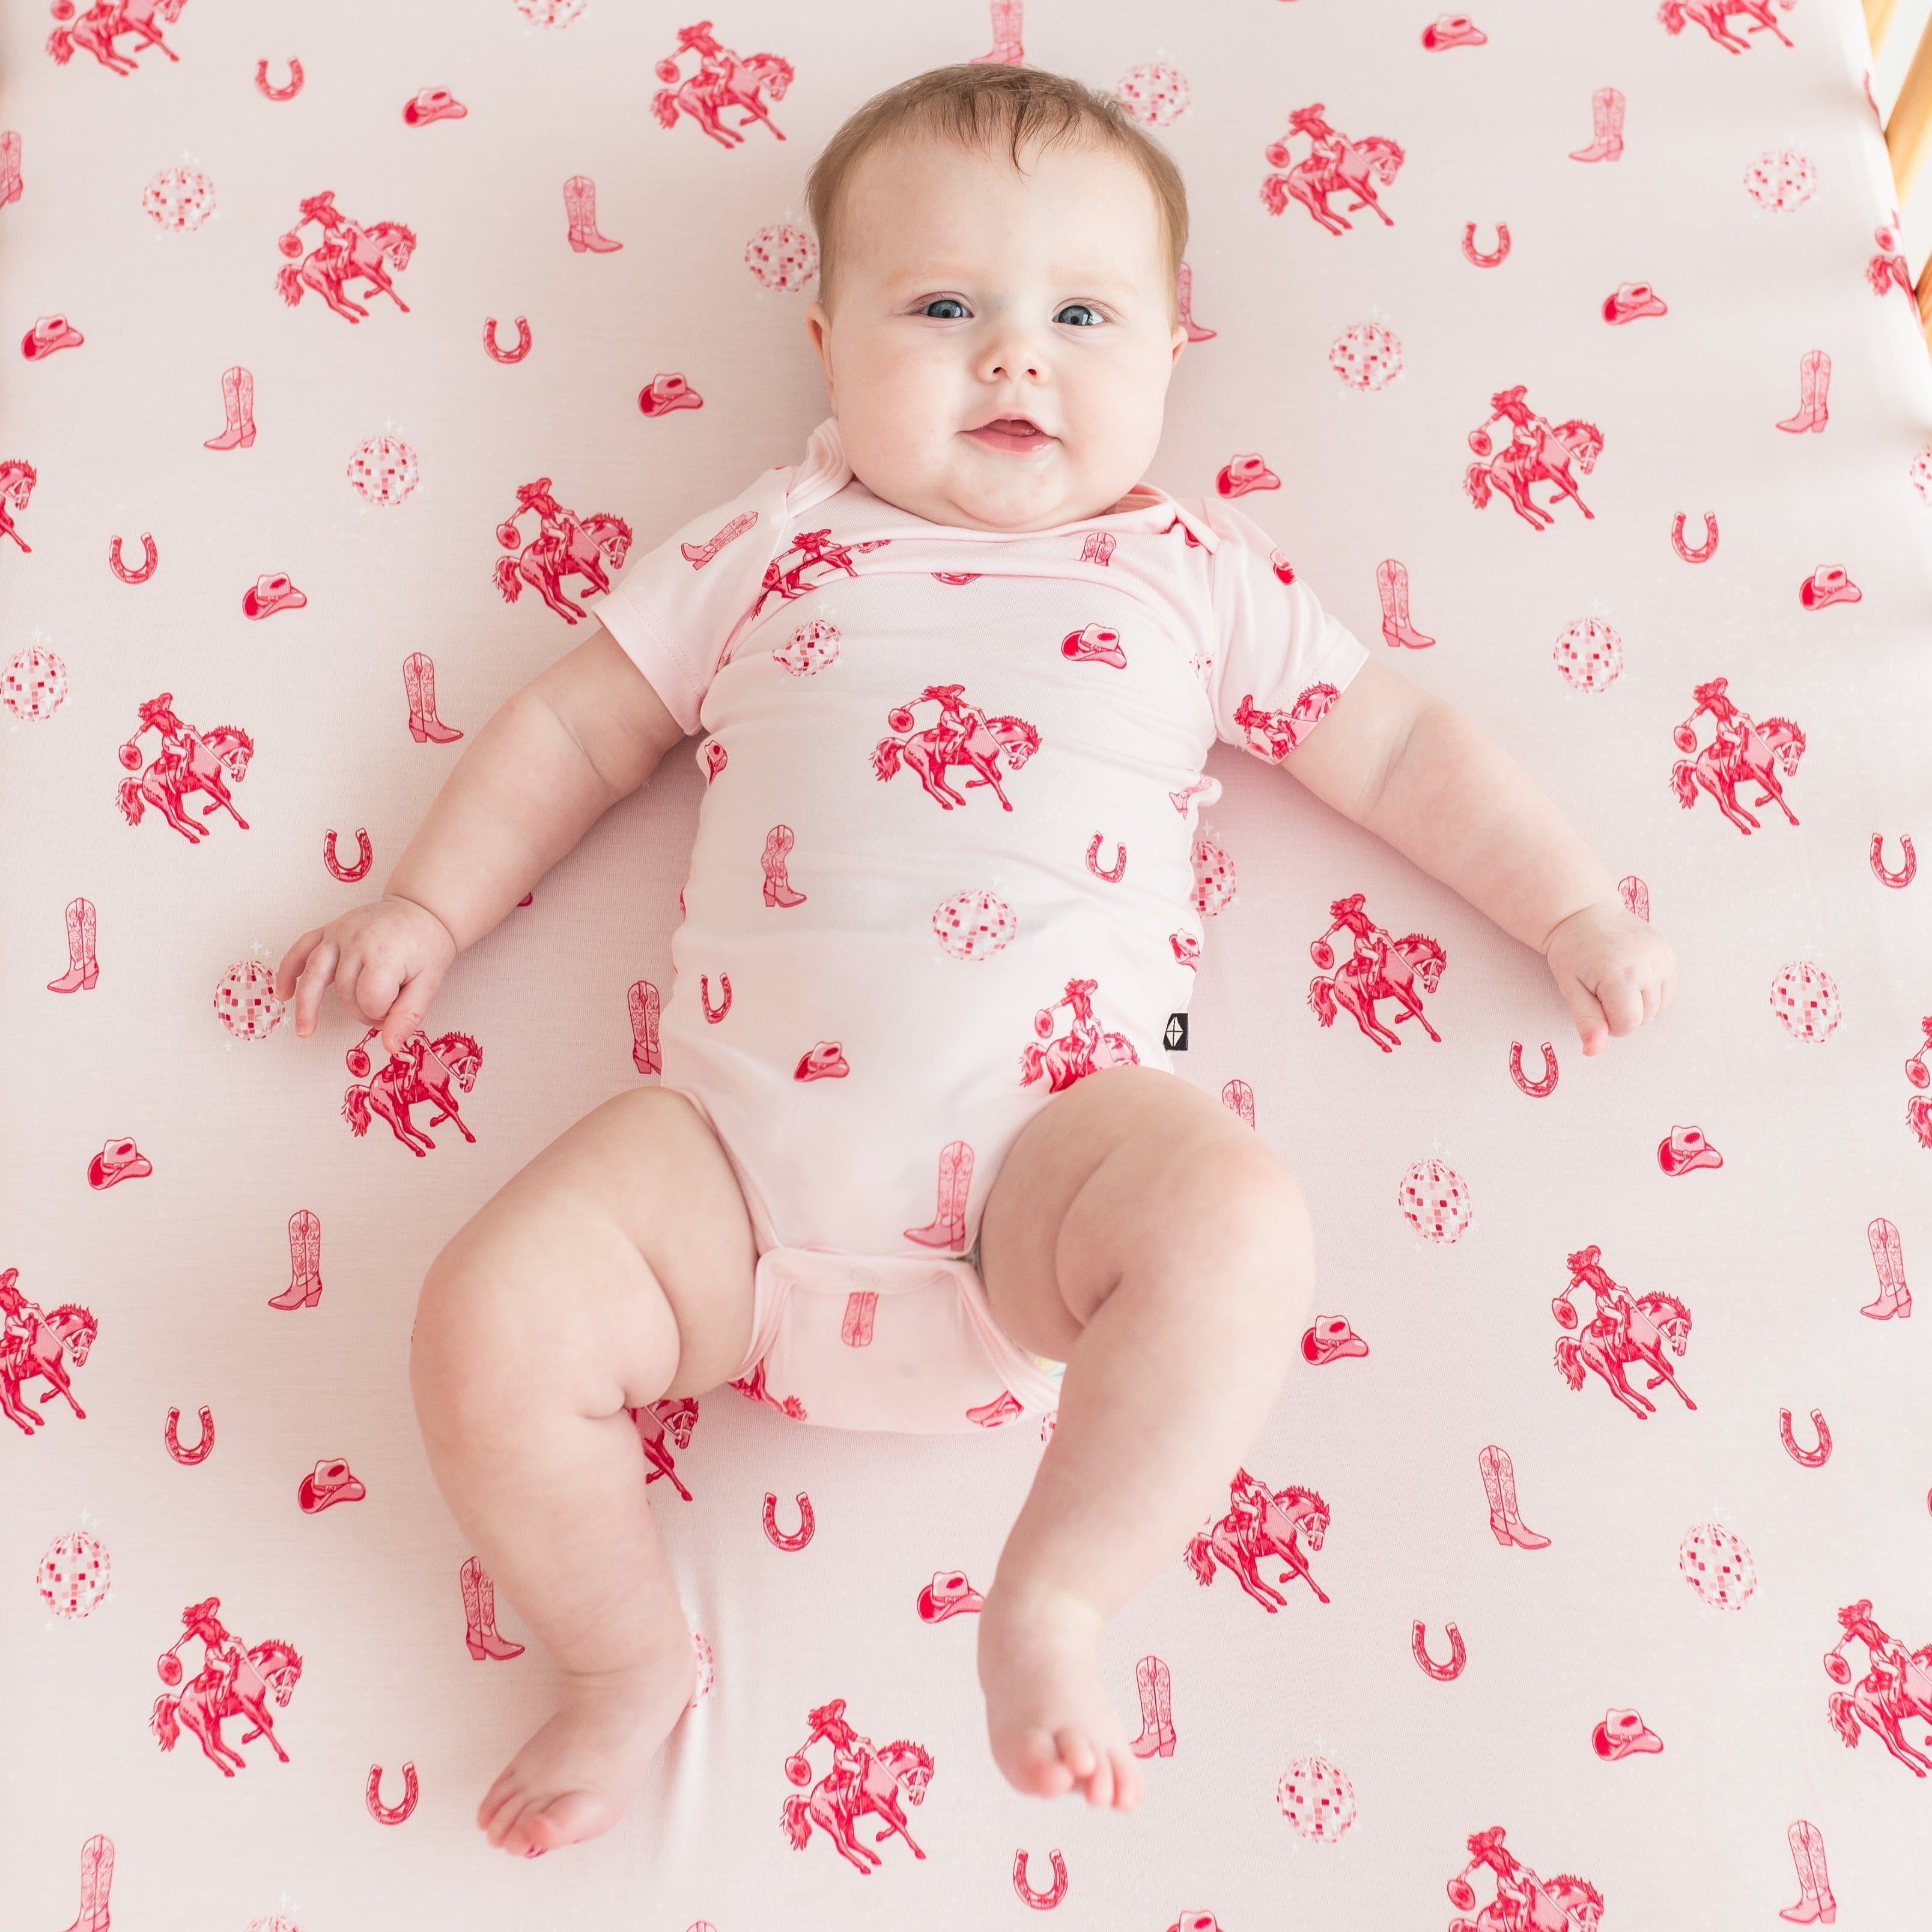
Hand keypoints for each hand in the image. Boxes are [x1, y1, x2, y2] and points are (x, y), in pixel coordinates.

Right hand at [274, 894, 457, 1052]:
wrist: (422, 910)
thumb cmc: (427, 946)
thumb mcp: (429, 982)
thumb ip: (409, 1015)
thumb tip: (390, 1047)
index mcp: (383, 954)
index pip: (370, 999)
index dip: (381, 1013)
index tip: (396, 1009)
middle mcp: (356, 941)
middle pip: (346, 992)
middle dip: (362, 1010)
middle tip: (382, 1010)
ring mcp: (339, 933)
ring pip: (314, 974)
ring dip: (306, 1005)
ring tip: (304, 1031)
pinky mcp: (329, 929)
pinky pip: (301, 949)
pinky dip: (287, 971)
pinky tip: (283, 993)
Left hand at [1544, 899, 1676, 1055]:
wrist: (1584, 914)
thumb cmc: (1572, 952)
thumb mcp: (1570, 987)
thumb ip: (1586, 1020)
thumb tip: (1593, 1051)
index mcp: (1620, 974)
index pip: (1627, 1024)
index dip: (1609, 1024)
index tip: (1594, 1005)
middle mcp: (1648, 965)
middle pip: (1645, 1018)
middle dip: (1623, 1014)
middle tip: (1602, 990)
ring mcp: (1662, 958)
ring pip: (1659, 1008)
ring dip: (1639, 1006)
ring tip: (1616, 983)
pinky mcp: (1669, 955)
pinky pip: (1668, 992)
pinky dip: (1651, 994)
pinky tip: (1632, 980)